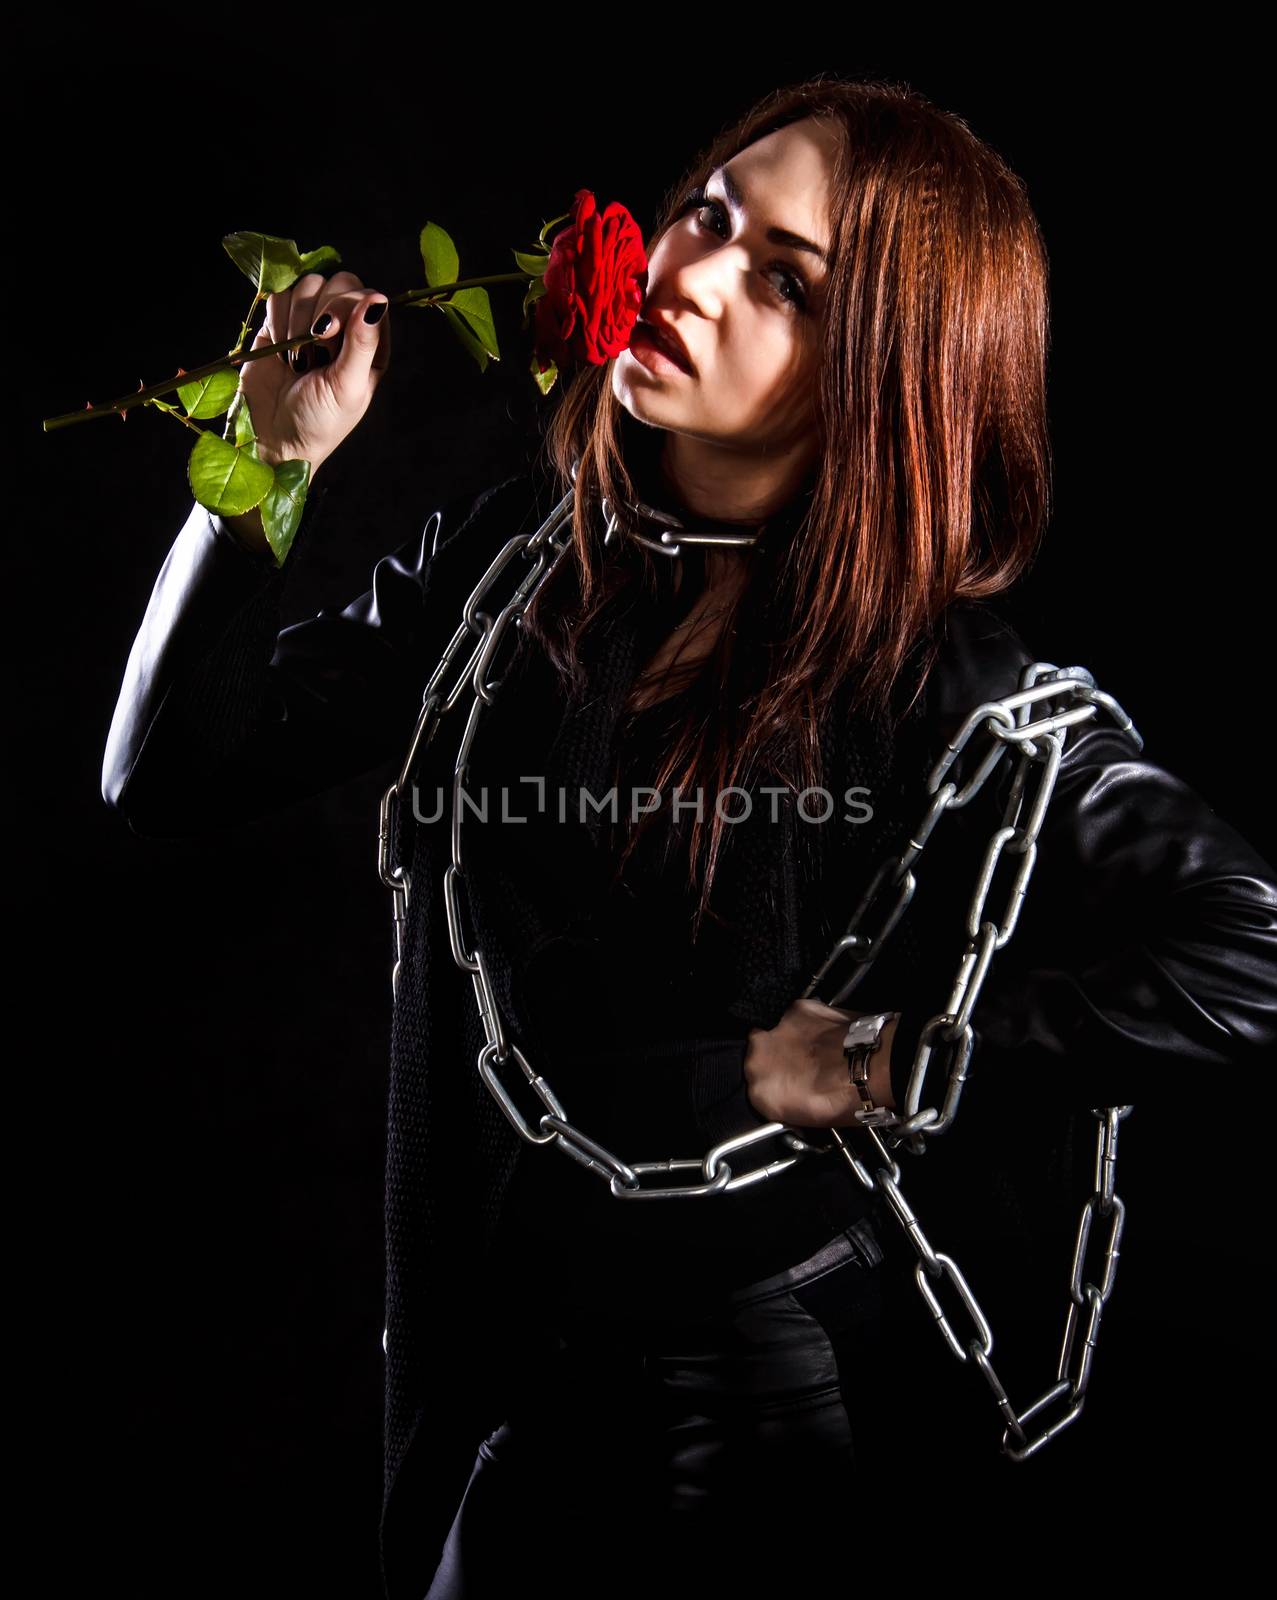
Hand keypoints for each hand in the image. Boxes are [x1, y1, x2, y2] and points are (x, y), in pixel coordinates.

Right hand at [237, 270, 391, 478]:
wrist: (272, 437)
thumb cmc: (319, 422)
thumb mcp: (347, 387)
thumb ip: (362, 343)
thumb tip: (377, 300)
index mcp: (369, 343)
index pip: (367, 296)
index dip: (345, 306)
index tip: (327, 337)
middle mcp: (344, 327)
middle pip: (338, 282)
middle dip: (320, 314)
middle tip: (312, 350)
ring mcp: (311, 321)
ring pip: (307, 284)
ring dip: (296, 322)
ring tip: (295, 360)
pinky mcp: (279, 321)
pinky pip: (279, 293)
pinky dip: (276, 318)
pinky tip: (279, 349)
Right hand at [743, 997, 899, 1127]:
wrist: (873, 1066)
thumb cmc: (848, 1101)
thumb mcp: (812, 1118)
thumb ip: (788, 1103)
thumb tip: (792, 1097)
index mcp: (762, 1094)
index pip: (758, 1091)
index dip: (775, 1088)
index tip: (789, 1089)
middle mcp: (759, 1061)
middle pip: (759, 1058)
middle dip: (777, 1061)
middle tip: (803, 1068)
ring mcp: (776, 1031)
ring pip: (776, 1035)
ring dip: (790, 1041)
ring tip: (818, 1050)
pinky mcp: (796, 1009)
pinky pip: (795, 1017)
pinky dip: (808, 1023)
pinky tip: (827, 1034)